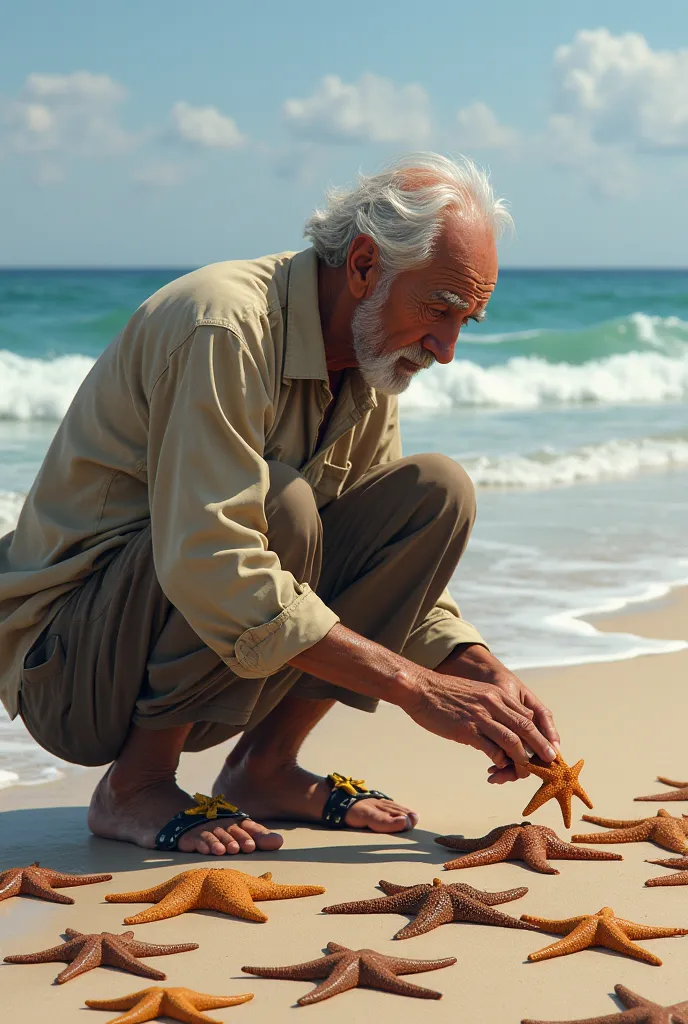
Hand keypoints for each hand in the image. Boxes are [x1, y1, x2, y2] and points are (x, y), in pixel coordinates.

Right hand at [396, 666, 557, 775]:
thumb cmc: (445, 693)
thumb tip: (507, 725)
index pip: (527, 716)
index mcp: (496, 695)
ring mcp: (480, 716)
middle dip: (540, 747)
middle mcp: (492, 703)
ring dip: (522, 758)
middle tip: (551, 760)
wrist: (420, 689)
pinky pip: (490, 747)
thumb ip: (492, 706)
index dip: (539, 734)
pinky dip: (499, 758)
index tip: (545, 747)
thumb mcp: (476, 693)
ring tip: (526, 770)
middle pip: (525, 727)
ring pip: (512, 740)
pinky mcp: (467, 729)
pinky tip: (499, 764)